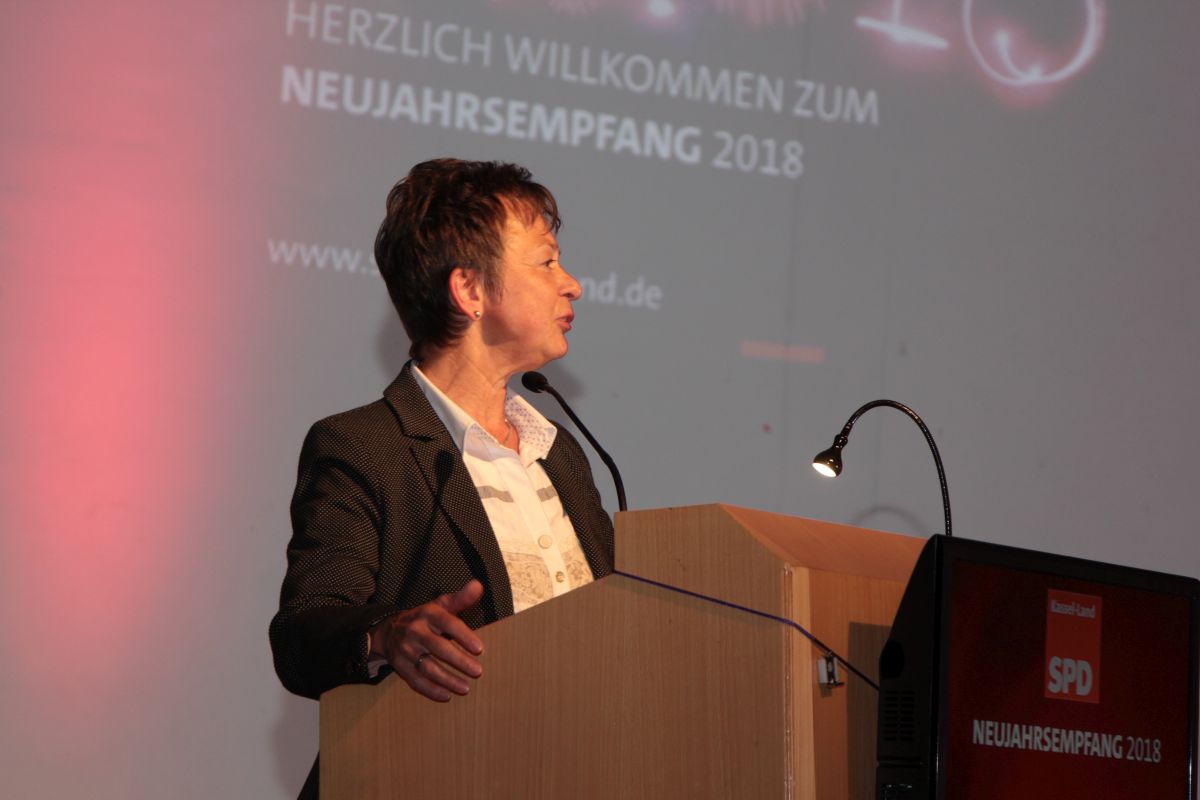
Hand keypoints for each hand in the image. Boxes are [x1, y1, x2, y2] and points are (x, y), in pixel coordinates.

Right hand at [369, 580, 485, 701]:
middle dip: (458, 661)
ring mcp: (406, 651)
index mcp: (427, 614)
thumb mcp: (440, 605)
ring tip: (465, 688)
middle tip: (478, 671)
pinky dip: (431, 690)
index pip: (447, 623)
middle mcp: (415, 632)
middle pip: (438, 648)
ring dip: (447, 679)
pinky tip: (447, 696)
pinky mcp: (401, 667)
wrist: (388, 631)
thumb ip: (461, 598)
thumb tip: (478, 585)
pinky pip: (415, 681)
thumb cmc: (424, 618)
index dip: (463, 636)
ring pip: (427, 667)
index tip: (480, 649)